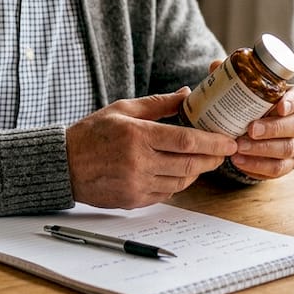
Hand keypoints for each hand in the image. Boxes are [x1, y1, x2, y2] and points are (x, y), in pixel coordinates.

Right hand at [66, 90, 237, 208]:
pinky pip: (166, 194)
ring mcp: (136, 184)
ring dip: (196, 171)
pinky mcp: (133, 200)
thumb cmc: (92, 133)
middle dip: (212, 158)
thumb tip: (187, 94)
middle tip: (224, 152)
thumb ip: (158, 104)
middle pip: (189, 164)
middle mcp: (139, 162)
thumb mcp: (123, 109)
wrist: (64, 164)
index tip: (229, 141)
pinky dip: (177, 183)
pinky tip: (179, 172)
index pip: (186, 140)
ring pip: (180, 182)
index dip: (212, 142)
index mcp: (138, 136)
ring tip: (203, 160)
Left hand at [229, 84, 293, 179]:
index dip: (293, 102)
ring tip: (238, 148)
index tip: (279, 106)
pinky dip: (257, 166)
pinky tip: (239, 161)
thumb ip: (233, 78)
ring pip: (287, 149)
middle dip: (273, 129)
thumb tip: (216, 66)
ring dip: (262, 150)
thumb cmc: (253, 107)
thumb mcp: (245, 91)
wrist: (253, 134)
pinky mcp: (289, 164)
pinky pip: (277, 168)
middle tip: (250, 130)